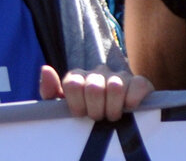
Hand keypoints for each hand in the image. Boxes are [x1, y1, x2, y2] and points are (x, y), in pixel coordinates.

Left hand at [38, 64, 152, 120]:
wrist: (116, 116)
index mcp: (79, 77)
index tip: (81, 114)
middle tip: (98, 117)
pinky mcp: (139, 82)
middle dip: (95, 110)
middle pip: (94, 88)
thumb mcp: (62, 107)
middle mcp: (99, 72)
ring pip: (115, 87)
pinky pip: (138, 85)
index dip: (77, 105)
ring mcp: (119, 76)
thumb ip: (50, 91)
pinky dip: (133, 100)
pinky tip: (129, 108)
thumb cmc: (85, 113)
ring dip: (113, 109)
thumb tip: (46, 69)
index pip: (73, 83)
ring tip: (112, 116)